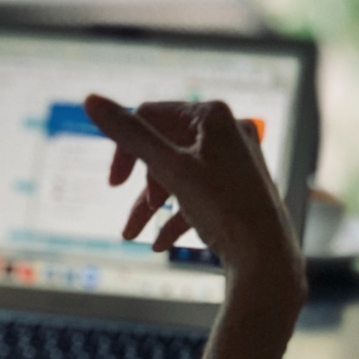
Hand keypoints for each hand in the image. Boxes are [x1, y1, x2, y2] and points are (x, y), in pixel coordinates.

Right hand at [83, 95, 305, 315]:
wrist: (268, 258)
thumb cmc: (224, 208)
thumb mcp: (170, 169)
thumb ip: (130, 134)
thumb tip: (90, 99)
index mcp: (212, 116)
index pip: (151, 116)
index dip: (126, 148)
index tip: (114, 184)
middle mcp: (227, 131)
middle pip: (164, 148)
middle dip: (143, 185)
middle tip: (135, 214)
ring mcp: (235, 161)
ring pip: (178, 175)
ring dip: (153, 205)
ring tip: (133, 235)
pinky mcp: (238, 188)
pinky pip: (197, 195)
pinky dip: (176, 216)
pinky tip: (160, 244)